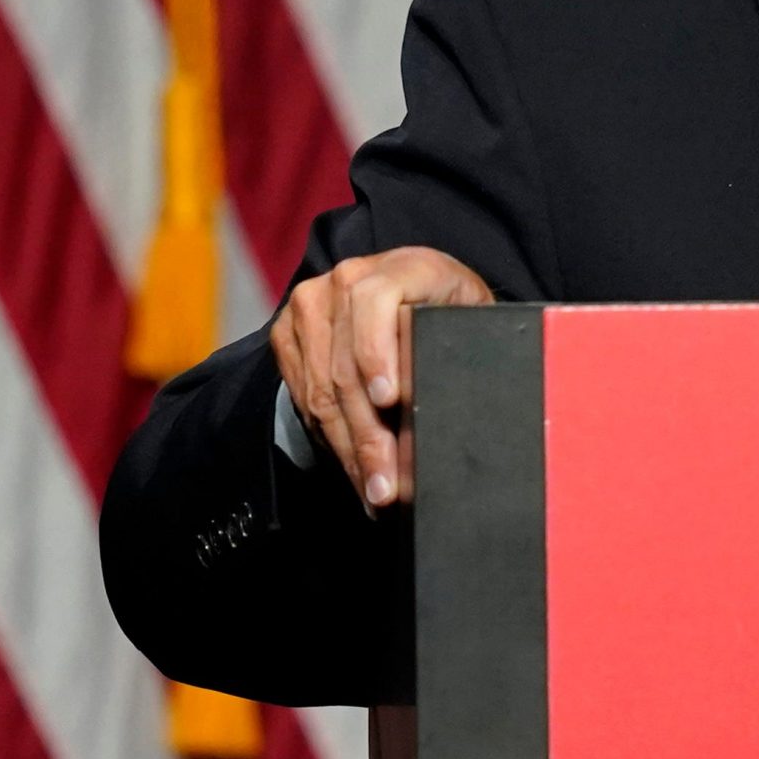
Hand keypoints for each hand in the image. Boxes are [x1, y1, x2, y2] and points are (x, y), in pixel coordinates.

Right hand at [269, 247, 491, 508]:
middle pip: (348, 364)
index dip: (378, 351)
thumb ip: (459, 344)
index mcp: (406, 265)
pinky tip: (355, 469)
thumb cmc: (453, 313)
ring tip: (373, 494)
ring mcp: (312, 304)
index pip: (377, 300)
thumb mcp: (470, 320)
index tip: (389, 400)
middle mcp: (350, 277)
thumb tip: (445, 403)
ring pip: (323, 390)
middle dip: (369, 436)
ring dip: (350, 450)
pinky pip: (304, 396)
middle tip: (387, 488)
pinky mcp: (288, 332)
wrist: (411, 291)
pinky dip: (331, 439)